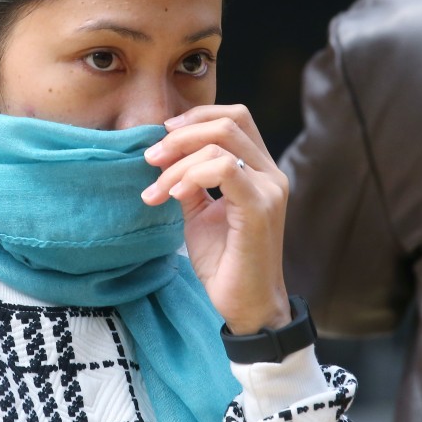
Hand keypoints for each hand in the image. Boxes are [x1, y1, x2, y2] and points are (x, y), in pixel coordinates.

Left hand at [141, 105, 290, 334]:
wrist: (245, 305)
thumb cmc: (225, 262)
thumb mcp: (200, 213)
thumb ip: (191, 181)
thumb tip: (166, 157)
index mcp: (260, 170)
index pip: (235, 118)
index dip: (197, 116)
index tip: (162, 135)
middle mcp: (271, 174)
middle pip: (229, 121)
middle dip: (181, 134)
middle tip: (151, 158)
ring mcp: (269, 189)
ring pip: (221, 143)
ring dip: (178, 161)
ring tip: (156, 189)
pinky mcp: (260, 208)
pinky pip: (224, 170)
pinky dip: (191, 175)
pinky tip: (174, 195)